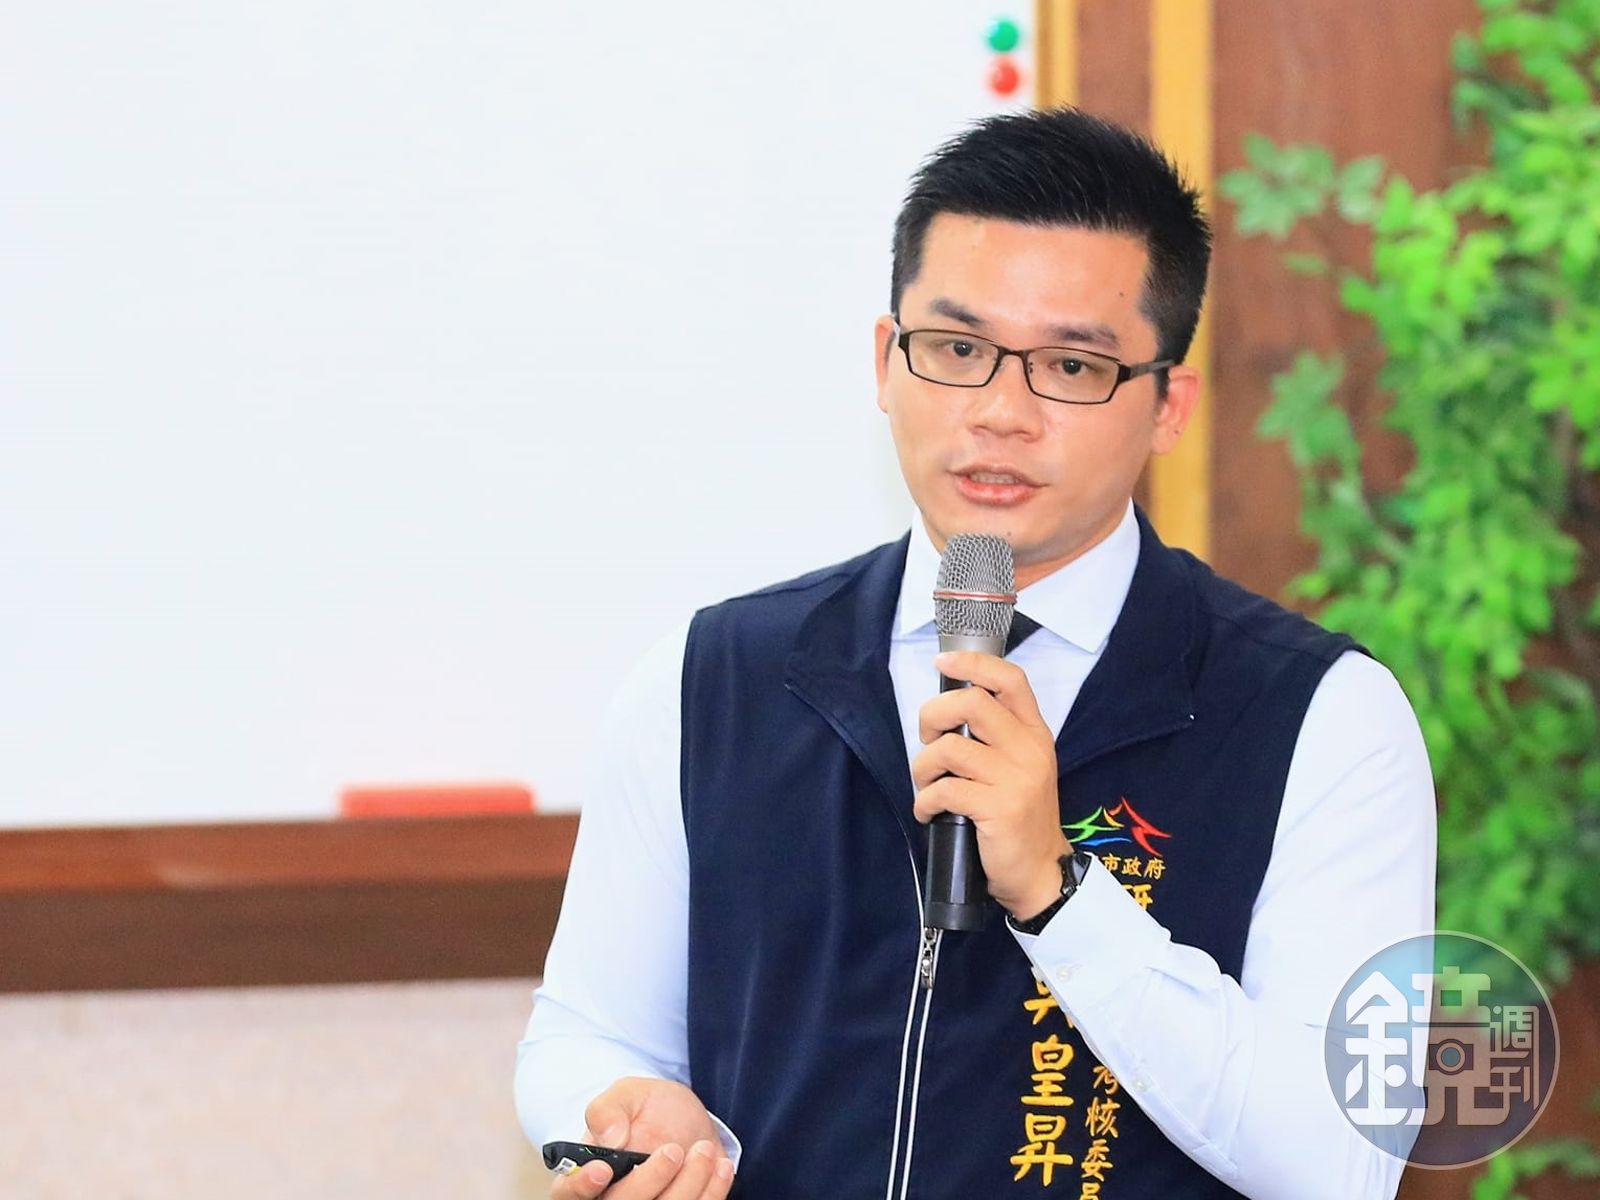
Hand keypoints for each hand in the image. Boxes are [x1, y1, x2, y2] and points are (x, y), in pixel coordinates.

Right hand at [550, 1077, 734, 1199]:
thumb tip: (609, 1139)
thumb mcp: (626, 1094)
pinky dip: (711, 1193)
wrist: (683, 1119)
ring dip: (689, 1186)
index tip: (602, 1169)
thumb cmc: (646, 1108)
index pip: (567, 1193)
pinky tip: (719, 1167)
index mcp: (584, 1174)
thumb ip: (608, 1110)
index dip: (580, 1188)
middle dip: (651, 1181)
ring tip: (703, 1150)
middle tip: (674, 1150)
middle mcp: (610, 1199)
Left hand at [912, 650, 1072, 919]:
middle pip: (971, 704)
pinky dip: (925, 801)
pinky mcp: (999, 809)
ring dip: (923, 767)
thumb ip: (995, 736)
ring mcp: (1016, 779)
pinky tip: (928, 812)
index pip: (1010, 680)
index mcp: (1035, 733)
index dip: (973, 663)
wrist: (1040, 871)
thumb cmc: (1019, 816)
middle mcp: (1030, 750)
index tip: (943, 663)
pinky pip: (945, 790)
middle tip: (928, 740)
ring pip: (950, 748)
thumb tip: (946, 710)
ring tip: (925, 785)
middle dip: (933, 716)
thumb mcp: (1019, 767)